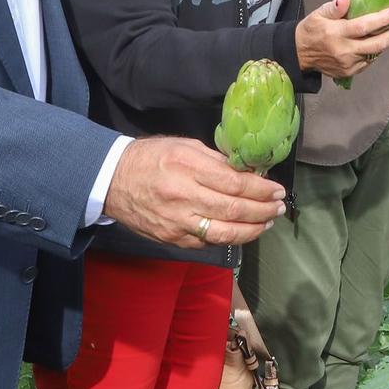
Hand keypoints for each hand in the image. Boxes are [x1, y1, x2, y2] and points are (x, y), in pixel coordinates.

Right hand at [102, 136, 285, 247]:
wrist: (110, 180)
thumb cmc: (150, 158)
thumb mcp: (184, 146)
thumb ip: (216, 160)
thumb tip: (248, 172)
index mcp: (187, 167)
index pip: (235, 183)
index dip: (261, 190)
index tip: (277, 190)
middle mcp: (183, 196)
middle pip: (234, 209)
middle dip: (263, 210)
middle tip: (278, 207)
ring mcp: (176, 221)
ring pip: (224, 233)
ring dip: (252, 230)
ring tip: (267, 222)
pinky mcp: (171, 238)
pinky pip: (207, 242)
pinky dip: (229, 238)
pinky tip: (242, 231)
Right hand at [295, 0, 388, 80]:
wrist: (299, 54)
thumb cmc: (311, 30)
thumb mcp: (317, 14)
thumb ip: (333, 8)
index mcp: (336, 33)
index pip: (364, 26)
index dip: (382, 20)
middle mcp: (344, 51)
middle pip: (376, 45)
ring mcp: (348, 64)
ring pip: (374, 54)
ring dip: (386, 42)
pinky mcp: (349, 73)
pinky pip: (368, 62)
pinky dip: (375, 51)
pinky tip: (378, 41)